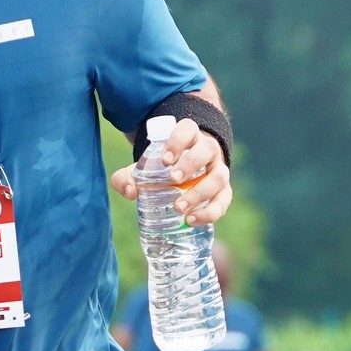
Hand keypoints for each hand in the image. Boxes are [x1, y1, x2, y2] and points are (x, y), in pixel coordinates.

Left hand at [110, 118, 232, 227]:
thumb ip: (126, 178)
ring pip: (218, 176)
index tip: (165, 159)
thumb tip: (131, 191)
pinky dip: (210, 213)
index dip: (178, 141)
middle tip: (173, 180)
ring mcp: (219, 170)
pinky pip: (223, 201)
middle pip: (206, 151)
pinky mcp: (224, 191)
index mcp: (189, 137)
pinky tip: (191, 220)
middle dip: (190, 165)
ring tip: (179, 208)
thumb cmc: (162, 169)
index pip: (187, 129)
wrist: (186, 175)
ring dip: (200, 192)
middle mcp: (207, 150)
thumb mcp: (143, 169)